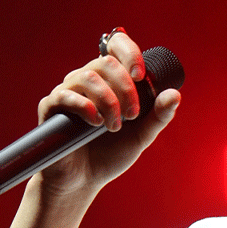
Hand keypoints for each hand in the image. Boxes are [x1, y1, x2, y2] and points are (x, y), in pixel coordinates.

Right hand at [33, 31, 180, 203]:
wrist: (84, 180)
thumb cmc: (111, 153)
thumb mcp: (142, 135)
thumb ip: (158, 115)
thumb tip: (175, 95)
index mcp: (111, 80)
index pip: (117, 47)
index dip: (129, 52)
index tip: (141, 75)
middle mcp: (88, 80)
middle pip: (105, 62)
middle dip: (125, 87)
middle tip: (132, 114)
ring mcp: (68, 92)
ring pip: (87, 77)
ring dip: (108, 101)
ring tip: (115, 125)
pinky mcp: (51, 108)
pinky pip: (64, 95)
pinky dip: (84, 106)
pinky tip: (96, 122)